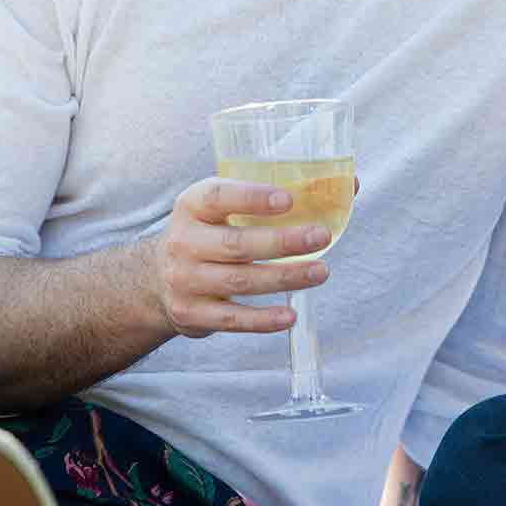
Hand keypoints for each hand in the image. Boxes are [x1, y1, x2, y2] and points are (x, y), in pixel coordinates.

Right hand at [150, 177, 332, 338]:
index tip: (289, 199)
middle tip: (321, 237)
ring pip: (240, 282)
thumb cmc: (209, 233)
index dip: (253, 197)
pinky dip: (263, 319)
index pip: (219, 196)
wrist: (156, 278)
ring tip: (321, 271)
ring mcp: (185, 281)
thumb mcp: (223, 208)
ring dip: (284, 278)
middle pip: (236, 244)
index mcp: (192, 205)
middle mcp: (183, 242)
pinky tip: (290, 313)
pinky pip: (232, 319)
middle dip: (282, 242)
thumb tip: (348, 186)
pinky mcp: (192, 314)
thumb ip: (276, 196)